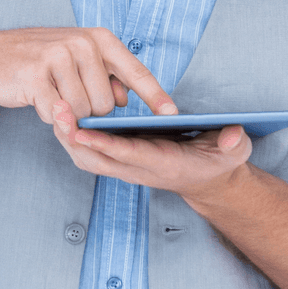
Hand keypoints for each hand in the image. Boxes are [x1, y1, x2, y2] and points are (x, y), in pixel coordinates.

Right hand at [0, 26, 177, 122]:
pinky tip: (37, 97)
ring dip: (67, 113)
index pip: (136, 71)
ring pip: (83, 112)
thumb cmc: (41, 63)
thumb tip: (125, 100)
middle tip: (66, 93)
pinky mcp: (36, 75)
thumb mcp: (78, 61)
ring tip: (50, 93)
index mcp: (99, 38)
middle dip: (89, 110)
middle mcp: (82, 43)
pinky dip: (48, 114)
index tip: (174, 114)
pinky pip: (57, 113)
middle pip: (106, 104)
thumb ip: (106, 77)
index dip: (156, 96)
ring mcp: (59, 56)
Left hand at [51, 99, 252, 200]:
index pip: (130, 155)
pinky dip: (73, 138)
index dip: (105, 144)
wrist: (209, 180)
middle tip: (57, 110)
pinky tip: (64, 115)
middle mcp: (140, 170)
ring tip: (54, 108)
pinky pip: (89, 154)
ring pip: (87, 158)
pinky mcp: (121, 162)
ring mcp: (127, 168)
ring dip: (68, 137)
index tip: (82, 130)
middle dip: (74, 137)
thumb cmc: (219, 160)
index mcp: (164, 165)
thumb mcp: (233, 151)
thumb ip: (233, 142)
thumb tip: (232, 134)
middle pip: (97, 160)